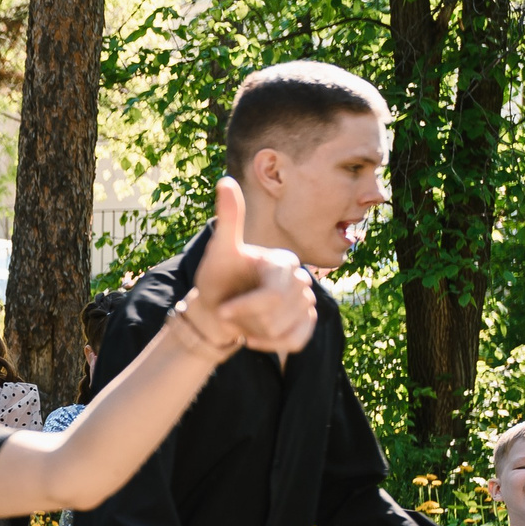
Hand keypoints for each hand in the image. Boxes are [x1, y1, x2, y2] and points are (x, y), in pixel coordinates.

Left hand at [183, 177, 318, 356]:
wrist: (217, 308)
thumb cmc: (217, 279)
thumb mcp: (219, 251)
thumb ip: (229, 219)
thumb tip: (224, 180)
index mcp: (284, 261)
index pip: (272, 295)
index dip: (246, 307)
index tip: (223, 311)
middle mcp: (301, 278)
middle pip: (278, 315)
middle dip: (248, 319)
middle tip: (233, 310)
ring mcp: (307, 300)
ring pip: (285, 331)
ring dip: (257, 332)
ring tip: (243, 320)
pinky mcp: (307, 321)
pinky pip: (297, 341)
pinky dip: (272, 345)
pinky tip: (254, 336)